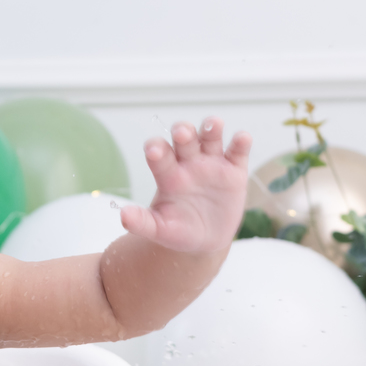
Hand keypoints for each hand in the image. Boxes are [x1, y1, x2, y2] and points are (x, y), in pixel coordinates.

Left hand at [119, 118, 250, 253]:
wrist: (205, 240)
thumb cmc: (178, 230)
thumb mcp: (160, 229)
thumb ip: (143, 222)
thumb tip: (123, 215)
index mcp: (167, 173)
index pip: (159, 153)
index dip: (156, 148)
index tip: (153, 151)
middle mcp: (188, 162)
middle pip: (184, 138)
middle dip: (183, 132)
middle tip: (182, 134)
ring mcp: (211, 163)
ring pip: (210, 137)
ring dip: (211, 128)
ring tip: (214, 125)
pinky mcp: (234, 171)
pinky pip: (237, 152)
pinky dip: (241, 142)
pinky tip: (242, 138)